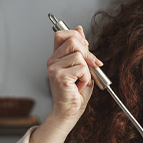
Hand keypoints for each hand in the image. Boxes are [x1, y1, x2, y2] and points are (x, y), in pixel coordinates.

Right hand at [27, 26, 102, 142]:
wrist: (69, 112)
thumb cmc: (75, 93)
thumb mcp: (82, 66)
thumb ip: (80, 49)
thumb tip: (80, 29)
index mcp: (56, 57)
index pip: (62, 34)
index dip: (76, 36)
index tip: (85, 48)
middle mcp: (52, 61)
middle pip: (73, 41)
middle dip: (87, 53)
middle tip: (90, 67)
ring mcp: (54, 68)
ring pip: (79, 55)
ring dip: (86, 70)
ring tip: (81, 81)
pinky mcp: (59, 76)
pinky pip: (81, 68)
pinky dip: (86, 78)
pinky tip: (79, 86)